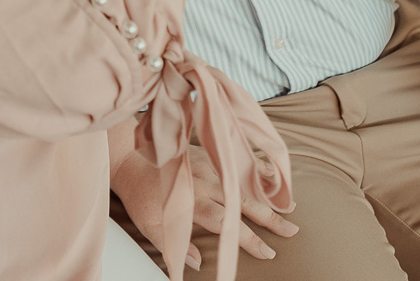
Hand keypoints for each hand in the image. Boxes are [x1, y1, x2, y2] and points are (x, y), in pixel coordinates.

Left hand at [111, 141, 297, 269]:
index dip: (248, 239)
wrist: (128, 158)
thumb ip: (174, 244)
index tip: (268, 253)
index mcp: (193, 201)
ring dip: (267, 195)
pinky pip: (236, 164)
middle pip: (242, 203)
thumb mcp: (150, 225)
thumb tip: (197, 264)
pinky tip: (272, 176)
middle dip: (269, 219)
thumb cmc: (139, 195)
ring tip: (291, 207)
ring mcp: (208, 166)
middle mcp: (205, 182)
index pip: (226, 223)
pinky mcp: (207, 155)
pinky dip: (256, 171)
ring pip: (244, 183)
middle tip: (291, 231)